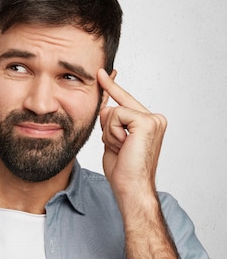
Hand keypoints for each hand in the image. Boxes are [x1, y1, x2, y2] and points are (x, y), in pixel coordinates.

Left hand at [98, 69, 167, 198]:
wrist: (131, 187)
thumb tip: (103, 104)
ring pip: (112, 112)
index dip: (112, 87)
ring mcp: (153, 119)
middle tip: (120, 148)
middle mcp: (154, 118)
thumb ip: (110, 122)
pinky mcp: (147, 121)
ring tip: (122, 149)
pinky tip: (124, 146)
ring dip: (109, 134)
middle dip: (107, 129)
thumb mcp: (111, 140)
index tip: (103, 71)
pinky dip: (113, 133)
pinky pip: (115, 116)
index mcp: (148, 122)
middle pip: (113, 108)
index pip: (124, 101)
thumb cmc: (122, 170)